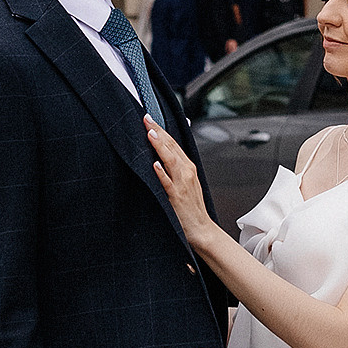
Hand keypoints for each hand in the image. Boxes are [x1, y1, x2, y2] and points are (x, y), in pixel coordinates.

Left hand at [146, 118, 218, 253]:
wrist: (202, 229)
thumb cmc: (191, 208)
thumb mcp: (186, 182)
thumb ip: (176, 167)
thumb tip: (161, 155)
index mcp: (188, 167)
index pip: (173, 143)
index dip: (161, 130)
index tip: (149, 118)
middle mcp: (186, 172)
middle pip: (171, 147)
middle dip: (158, 131)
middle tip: (146, 118)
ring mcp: (182, 183)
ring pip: (170, 160)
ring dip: (160, 146)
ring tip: (150, 133)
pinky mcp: (176, 196)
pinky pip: (167, 183)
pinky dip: (161, 173)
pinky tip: (154, 164)